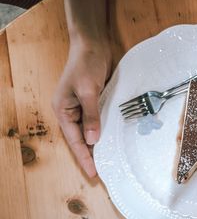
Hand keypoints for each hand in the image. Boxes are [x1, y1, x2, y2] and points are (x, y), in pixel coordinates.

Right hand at [52, 43, 110, 176]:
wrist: (93, 45)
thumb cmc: (86, 64)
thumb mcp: (87, 90)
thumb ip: (91, 115)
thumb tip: (93, 140)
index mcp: (63, 110)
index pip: (74, 140)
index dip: (84, 157)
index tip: (93, 173)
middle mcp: (71, 112)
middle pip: (80, 139)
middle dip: (90, 155)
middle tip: (102, 173)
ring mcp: (83, 108)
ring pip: (90, 132)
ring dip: (98, 146)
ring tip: (108, 162)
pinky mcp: (94, 103)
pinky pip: (98, 122)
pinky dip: (103, 132)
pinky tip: (112, 141)